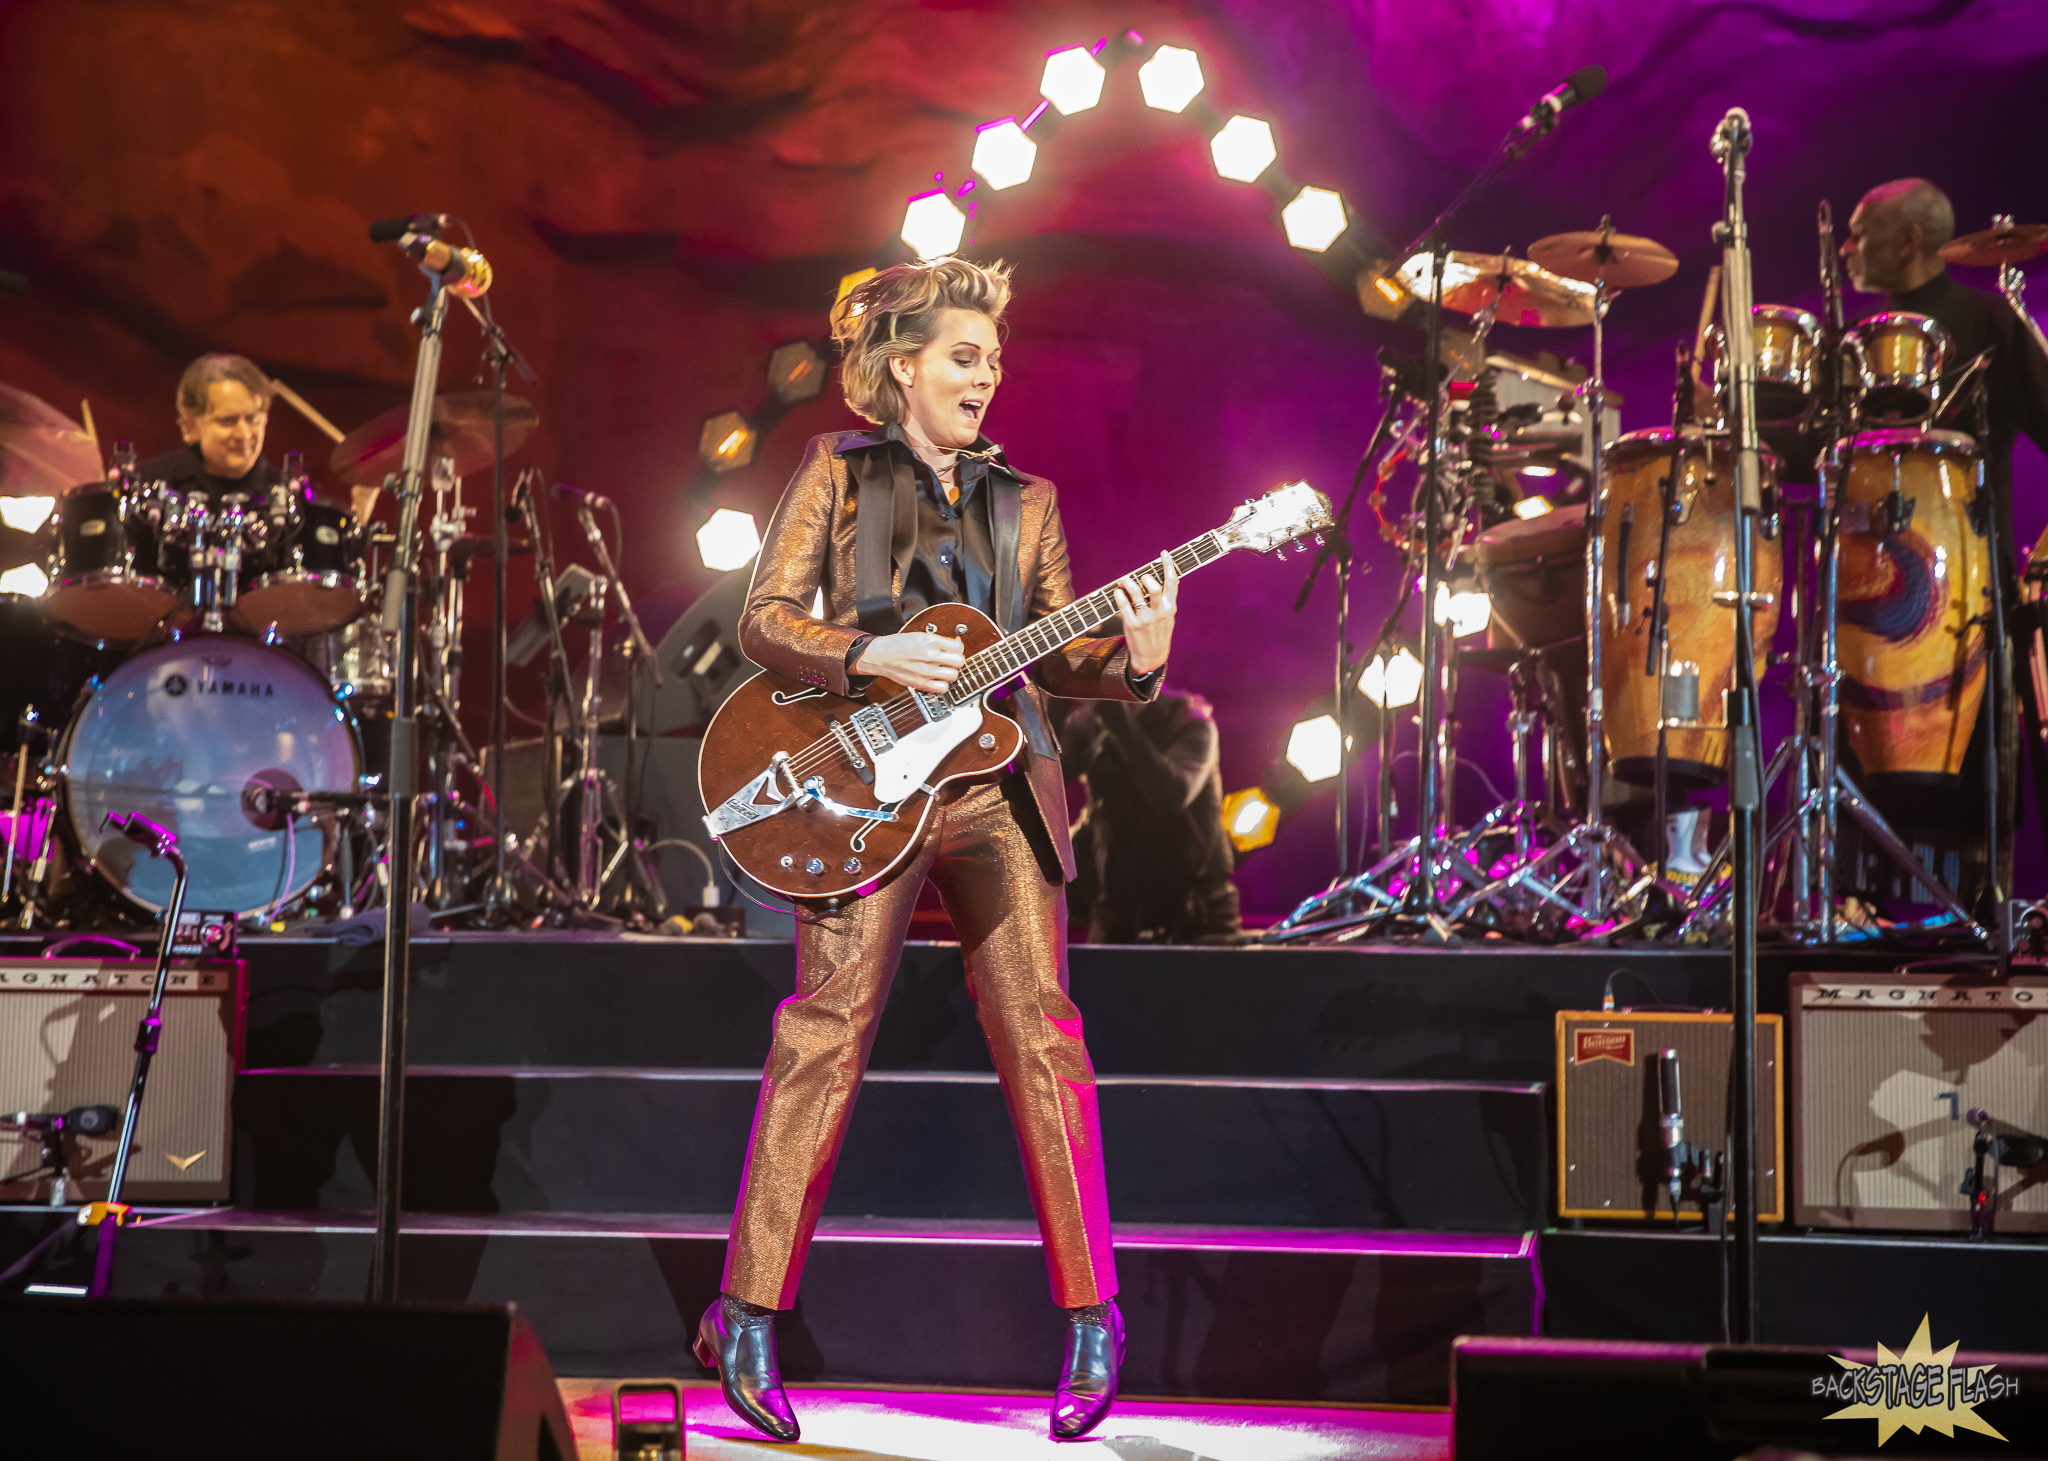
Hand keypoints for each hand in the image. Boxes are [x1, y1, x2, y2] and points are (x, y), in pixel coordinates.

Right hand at [853, 630, 963, 692]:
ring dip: (951, 673)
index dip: (958, 648)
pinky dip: (943, 685)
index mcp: (930, 641)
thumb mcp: (920, 635)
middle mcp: (929, 656)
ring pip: (953, 676)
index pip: (957, 647)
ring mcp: (926, 671)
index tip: (955, 650)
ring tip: (944, 670)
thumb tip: (956, 644)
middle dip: (957, 661)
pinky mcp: (921, 684)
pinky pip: (942, 688)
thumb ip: (939, 641)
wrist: (881, 656)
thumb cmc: (898, 645)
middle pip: (959, 662)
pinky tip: (938, 679)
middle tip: (951, 661)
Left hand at [1112, 550, 1177, 675]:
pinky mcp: (1132, 625)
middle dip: (1145, 577)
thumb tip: (1172, 579)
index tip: (1164, 554)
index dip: (1168, 565)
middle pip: (1153, 587)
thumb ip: (1169, 599)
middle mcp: (1159, 612)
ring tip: (1124, 580)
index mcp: (1170, 607)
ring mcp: (1145, 619)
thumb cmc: (1160, 633)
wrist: (1152, 656)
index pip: (1172, 582)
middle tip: (1139, 577)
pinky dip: (1119, 596)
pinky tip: (1117, 592)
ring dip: (1128, 583)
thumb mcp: (1169, 617)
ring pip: (1136, 594)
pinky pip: (1124, 606)